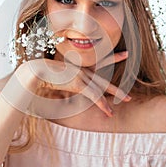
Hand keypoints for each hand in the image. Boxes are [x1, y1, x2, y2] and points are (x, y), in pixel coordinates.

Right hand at [9, 50, 129, 117]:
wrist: (34, 71)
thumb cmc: (42, 74)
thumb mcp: (55, 78)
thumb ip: (63, 81)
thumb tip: (63, 85)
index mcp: (78, 68)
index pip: (99, 62)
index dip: (113, 58)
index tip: (125, 54)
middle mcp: (82, 71)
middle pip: (105, 77)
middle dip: (119, 82)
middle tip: (131, 86)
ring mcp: (80, 76)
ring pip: (102, 87)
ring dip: (115, 95)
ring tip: (128, 99)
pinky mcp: (77, 84)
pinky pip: (93, 96)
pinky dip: (102, 105)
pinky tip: (109, 112)